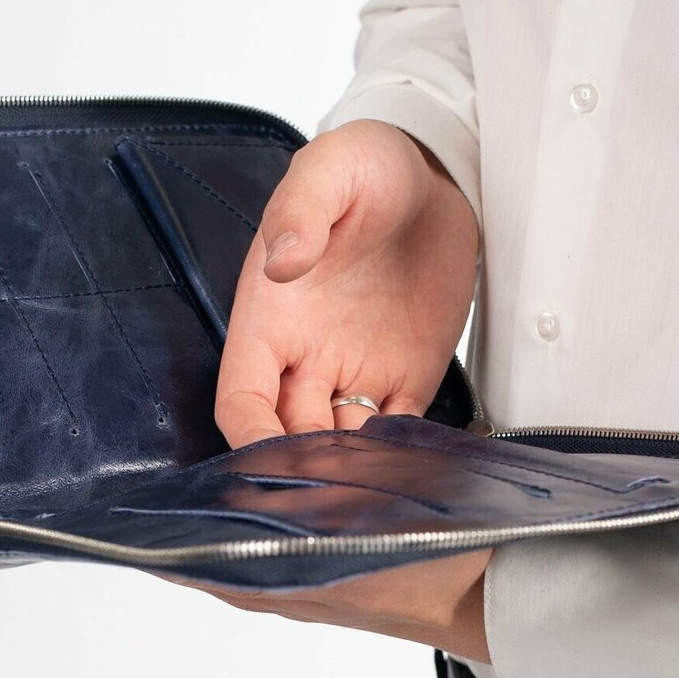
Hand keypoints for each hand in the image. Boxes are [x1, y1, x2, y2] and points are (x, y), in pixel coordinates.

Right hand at [194, 118, 486, 653]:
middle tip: (326, 512)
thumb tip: (282, 260)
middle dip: (300, 476)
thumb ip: (302, 210)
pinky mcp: (405, 375)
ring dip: (348, 478)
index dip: (248, 439)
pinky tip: (408, 480)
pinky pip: (394, 432)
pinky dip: (396, 460)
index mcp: (271, 318)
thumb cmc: (370, 165)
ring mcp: (355, 370)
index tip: (267, 467)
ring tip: (368, 508)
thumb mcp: (333, 169)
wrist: (437, 171)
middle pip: (288, 437)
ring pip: (339, 446)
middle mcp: (306, 355)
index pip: (241, 399)